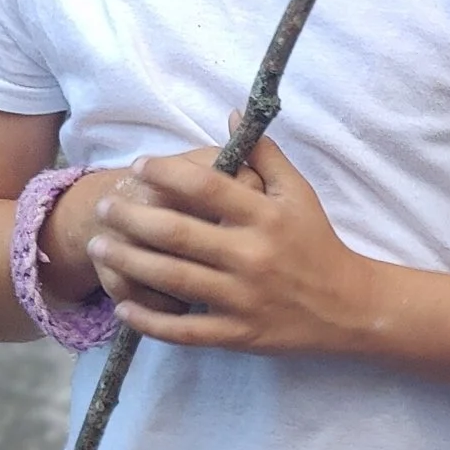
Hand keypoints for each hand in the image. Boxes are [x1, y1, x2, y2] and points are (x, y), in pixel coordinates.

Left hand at [84, 136, 381, 354]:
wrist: (350, 307)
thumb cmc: (318, 244)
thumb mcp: (299, 195)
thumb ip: (265, 156)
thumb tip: (232, 114)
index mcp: (265, 217)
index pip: (206, 187)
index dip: (166, 173)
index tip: (138, 166)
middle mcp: (251, 256)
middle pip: (178, 234)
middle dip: (132, 219)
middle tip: (104, 206)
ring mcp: (243, 298)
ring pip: (173, 279)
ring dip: (129, 262)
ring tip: (99, 247)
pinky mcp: (239, 334)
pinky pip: (187, 330)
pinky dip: (152, 320)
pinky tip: (125, 306)